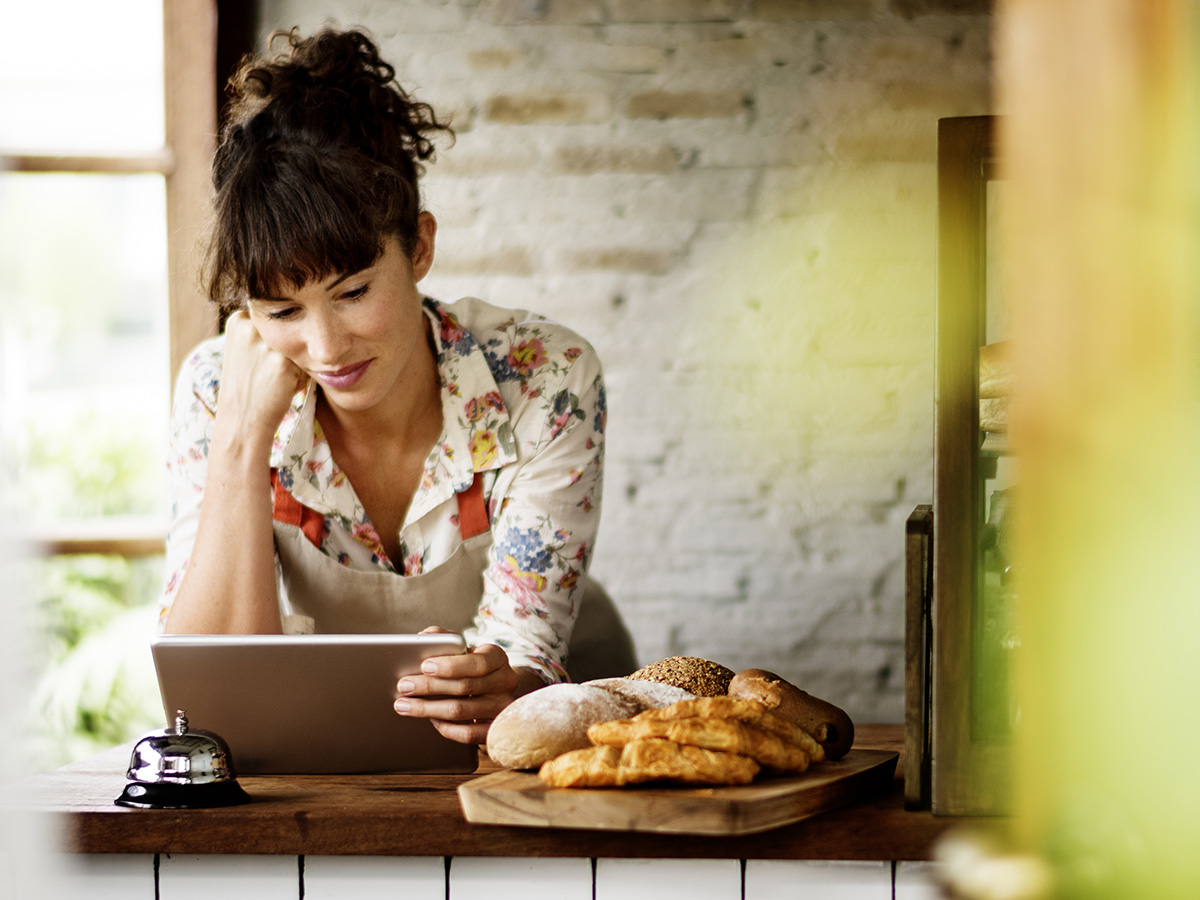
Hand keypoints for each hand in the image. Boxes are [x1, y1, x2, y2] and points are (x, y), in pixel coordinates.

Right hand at [216, 311, 307, 448]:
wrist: (242, 420)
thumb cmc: (247, 385)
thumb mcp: (245, 348)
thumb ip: (263, 331)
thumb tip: (298, 316)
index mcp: (239, 320)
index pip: (274, 322)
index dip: (271, 343)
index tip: (255, 360)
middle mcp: (251, 327)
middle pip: (287, 333)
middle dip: (283, 353)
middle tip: (263, 373)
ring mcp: (267, 345)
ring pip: (297, 348)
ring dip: (293, 365)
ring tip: (271, 380)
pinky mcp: (284, 363)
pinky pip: (305, 365)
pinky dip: (298, 378)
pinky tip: (280, 388)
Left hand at [393, 627, 526, 744]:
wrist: (496, 690)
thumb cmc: (471, 666)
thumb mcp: (463, 648)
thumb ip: (444, 638)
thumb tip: (424, 638)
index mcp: (497, 657)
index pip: (478, 662)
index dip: (450, 665)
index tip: (424, 666)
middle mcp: (504, 681)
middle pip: (465, 687)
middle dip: (429, 686)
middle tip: (403, 686)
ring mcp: (501, 707)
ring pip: (462, 711)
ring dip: (428, 709)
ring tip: (404, 705)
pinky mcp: (495, 729)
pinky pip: (468, 734)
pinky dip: (446, 728)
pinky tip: (431, 720)